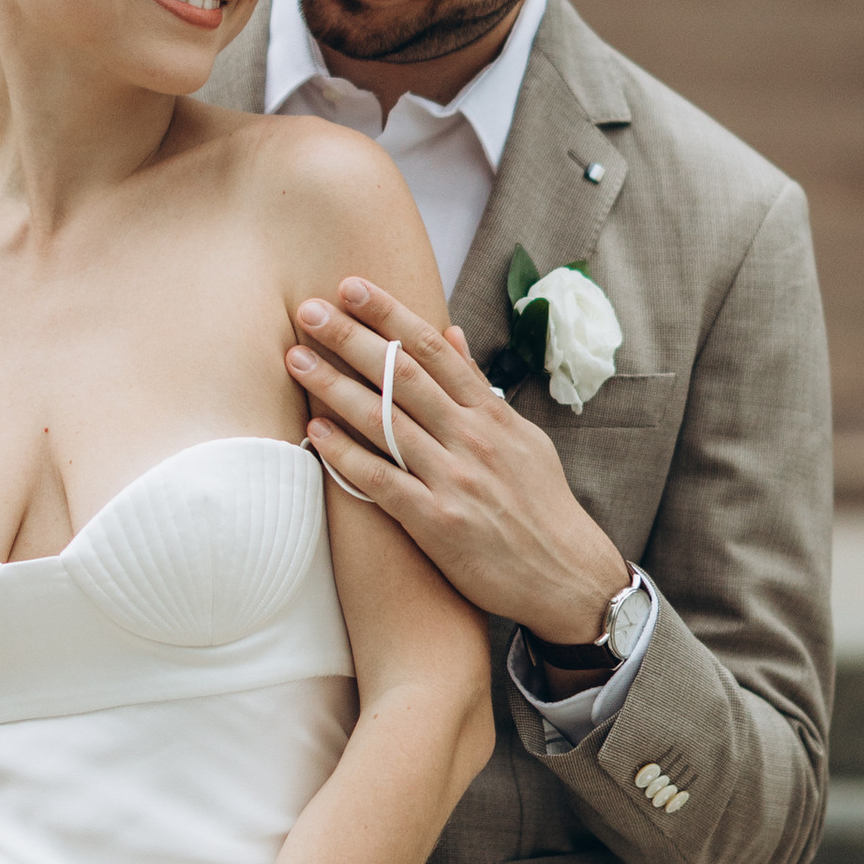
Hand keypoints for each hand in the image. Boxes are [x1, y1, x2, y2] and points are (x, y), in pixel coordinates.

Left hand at [289, 278, 627, 654]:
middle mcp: (472, 438)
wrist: (566, 577)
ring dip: (335, 386)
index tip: (351, 286)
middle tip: (308, 309)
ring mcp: (455, 479)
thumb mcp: (522, 437)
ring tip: (296, 359)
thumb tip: (451, 334)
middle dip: (352, 337)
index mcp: (492, 414)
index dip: (389, 313)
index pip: (434, 349)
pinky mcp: (438, 522)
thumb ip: (479, 387)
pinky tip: (315, 431)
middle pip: (403, 375)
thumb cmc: (541, 506)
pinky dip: (345, 455)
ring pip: (384, 422)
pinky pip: (381, 482)